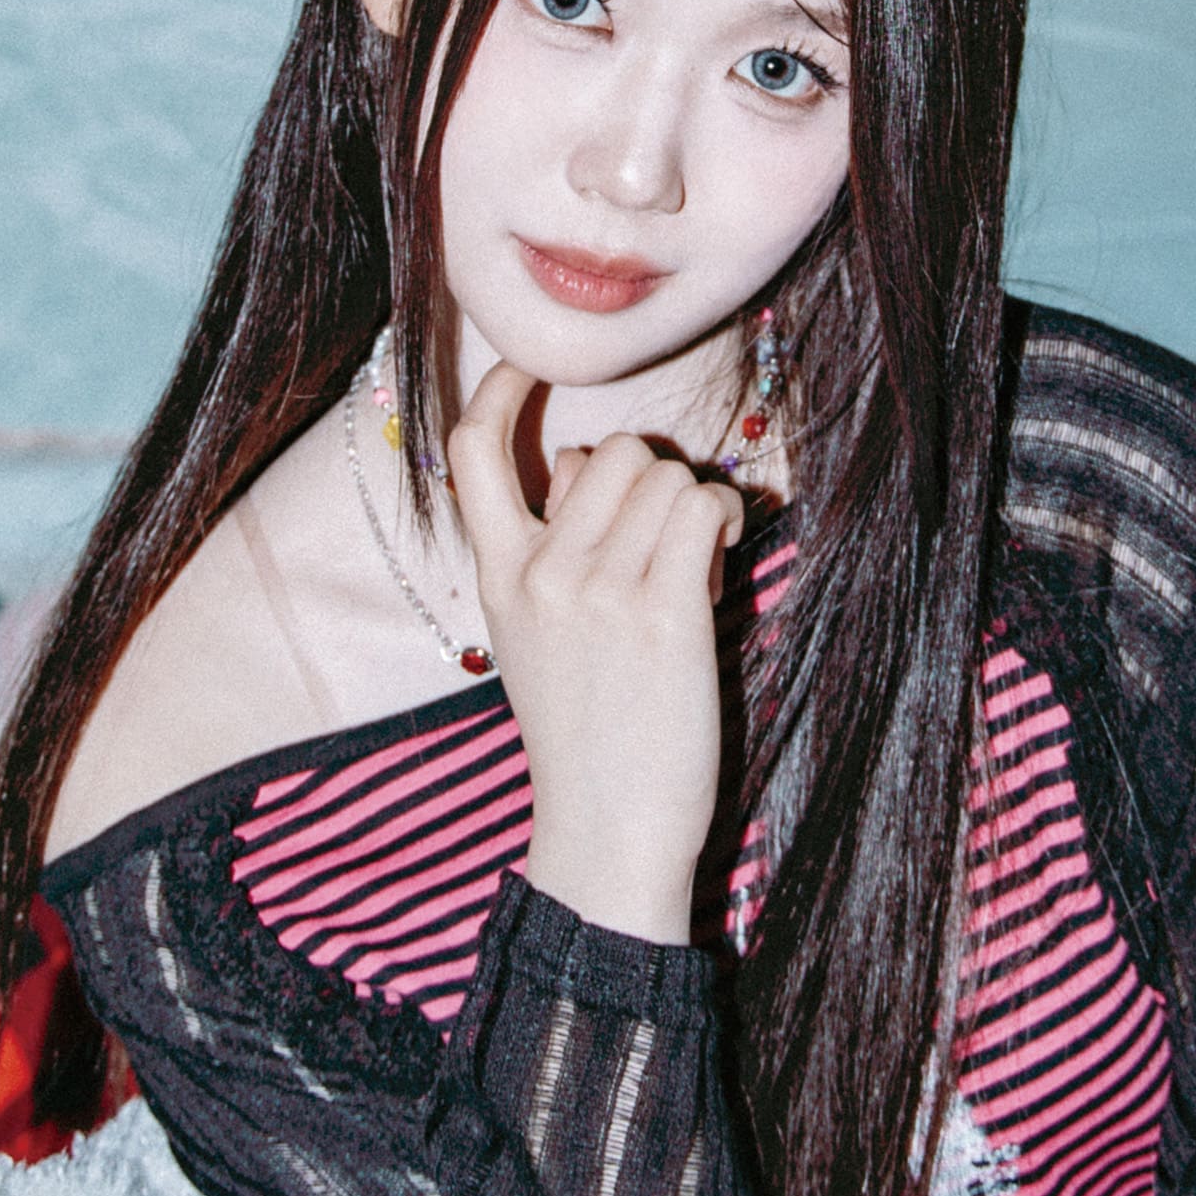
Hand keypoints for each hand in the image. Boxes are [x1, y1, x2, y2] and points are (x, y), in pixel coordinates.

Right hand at [447, 362, 742, 943]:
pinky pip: (701, 506)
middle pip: (608, 449)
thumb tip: (586, 462)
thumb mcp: (538, 637)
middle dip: (649, 480)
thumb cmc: (588, 735)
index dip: (497, 388)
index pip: (472, 451)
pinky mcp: (663, 613)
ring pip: (661, 472)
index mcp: (498, 577)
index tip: (528, 363)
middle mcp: (538, 573)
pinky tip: (718, 562)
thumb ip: (553, 547)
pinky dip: (722, 519)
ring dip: (692, 505)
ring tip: (690, 567)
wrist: (607, 832)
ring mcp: (597, 592)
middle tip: (661, 547)